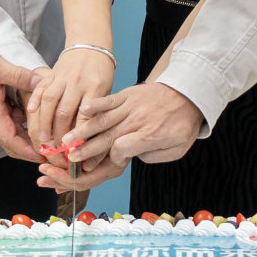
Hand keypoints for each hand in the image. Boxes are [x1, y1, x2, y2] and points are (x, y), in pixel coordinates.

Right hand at [0, 43, 40, 162]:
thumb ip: (20, 76)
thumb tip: (41, 83)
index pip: (12, 143)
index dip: (29, 152)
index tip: (46, 155)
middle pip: (14, 142)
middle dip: (32, 148)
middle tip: (52, 148)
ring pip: (14, 129)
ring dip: (30, 132)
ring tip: (50, 129)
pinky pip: (11, 116)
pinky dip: (24, 117)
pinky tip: (36, 108)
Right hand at [26, 47, 115, 152]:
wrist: (91, 44)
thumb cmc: (102, 71)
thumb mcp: (107, 89)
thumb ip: (98, 112)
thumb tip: (91, 140)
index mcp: (95, 86)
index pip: (85, 117)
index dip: (79, 137)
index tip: (76, 152)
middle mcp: (77, 81)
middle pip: (64, 112)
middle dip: (59, 135)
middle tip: (58, 152)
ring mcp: (62, 76)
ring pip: (49, 102)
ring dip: (44, 123)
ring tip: (43, 140)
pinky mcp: (51, 73)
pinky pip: (40, 88)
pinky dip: (34, 101)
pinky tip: (30, 115)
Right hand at [36, 82, 202, 189]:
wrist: (189, 94)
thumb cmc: (182, 124)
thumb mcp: (177, 148)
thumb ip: (153, 155)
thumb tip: (132, 157)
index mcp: (151, 135)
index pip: (123, 148)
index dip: (112, 158)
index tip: (109, 163)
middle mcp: (138, 120)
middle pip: (108, 136)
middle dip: (87, 148)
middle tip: (70, 157)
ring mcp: (131, 105)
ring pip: (103, 119)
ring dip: (83, 130)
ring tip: (67, 139)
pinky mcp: (128, 95)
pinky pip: (109, 100)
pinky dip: (95, 106)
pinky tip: (81, 111)